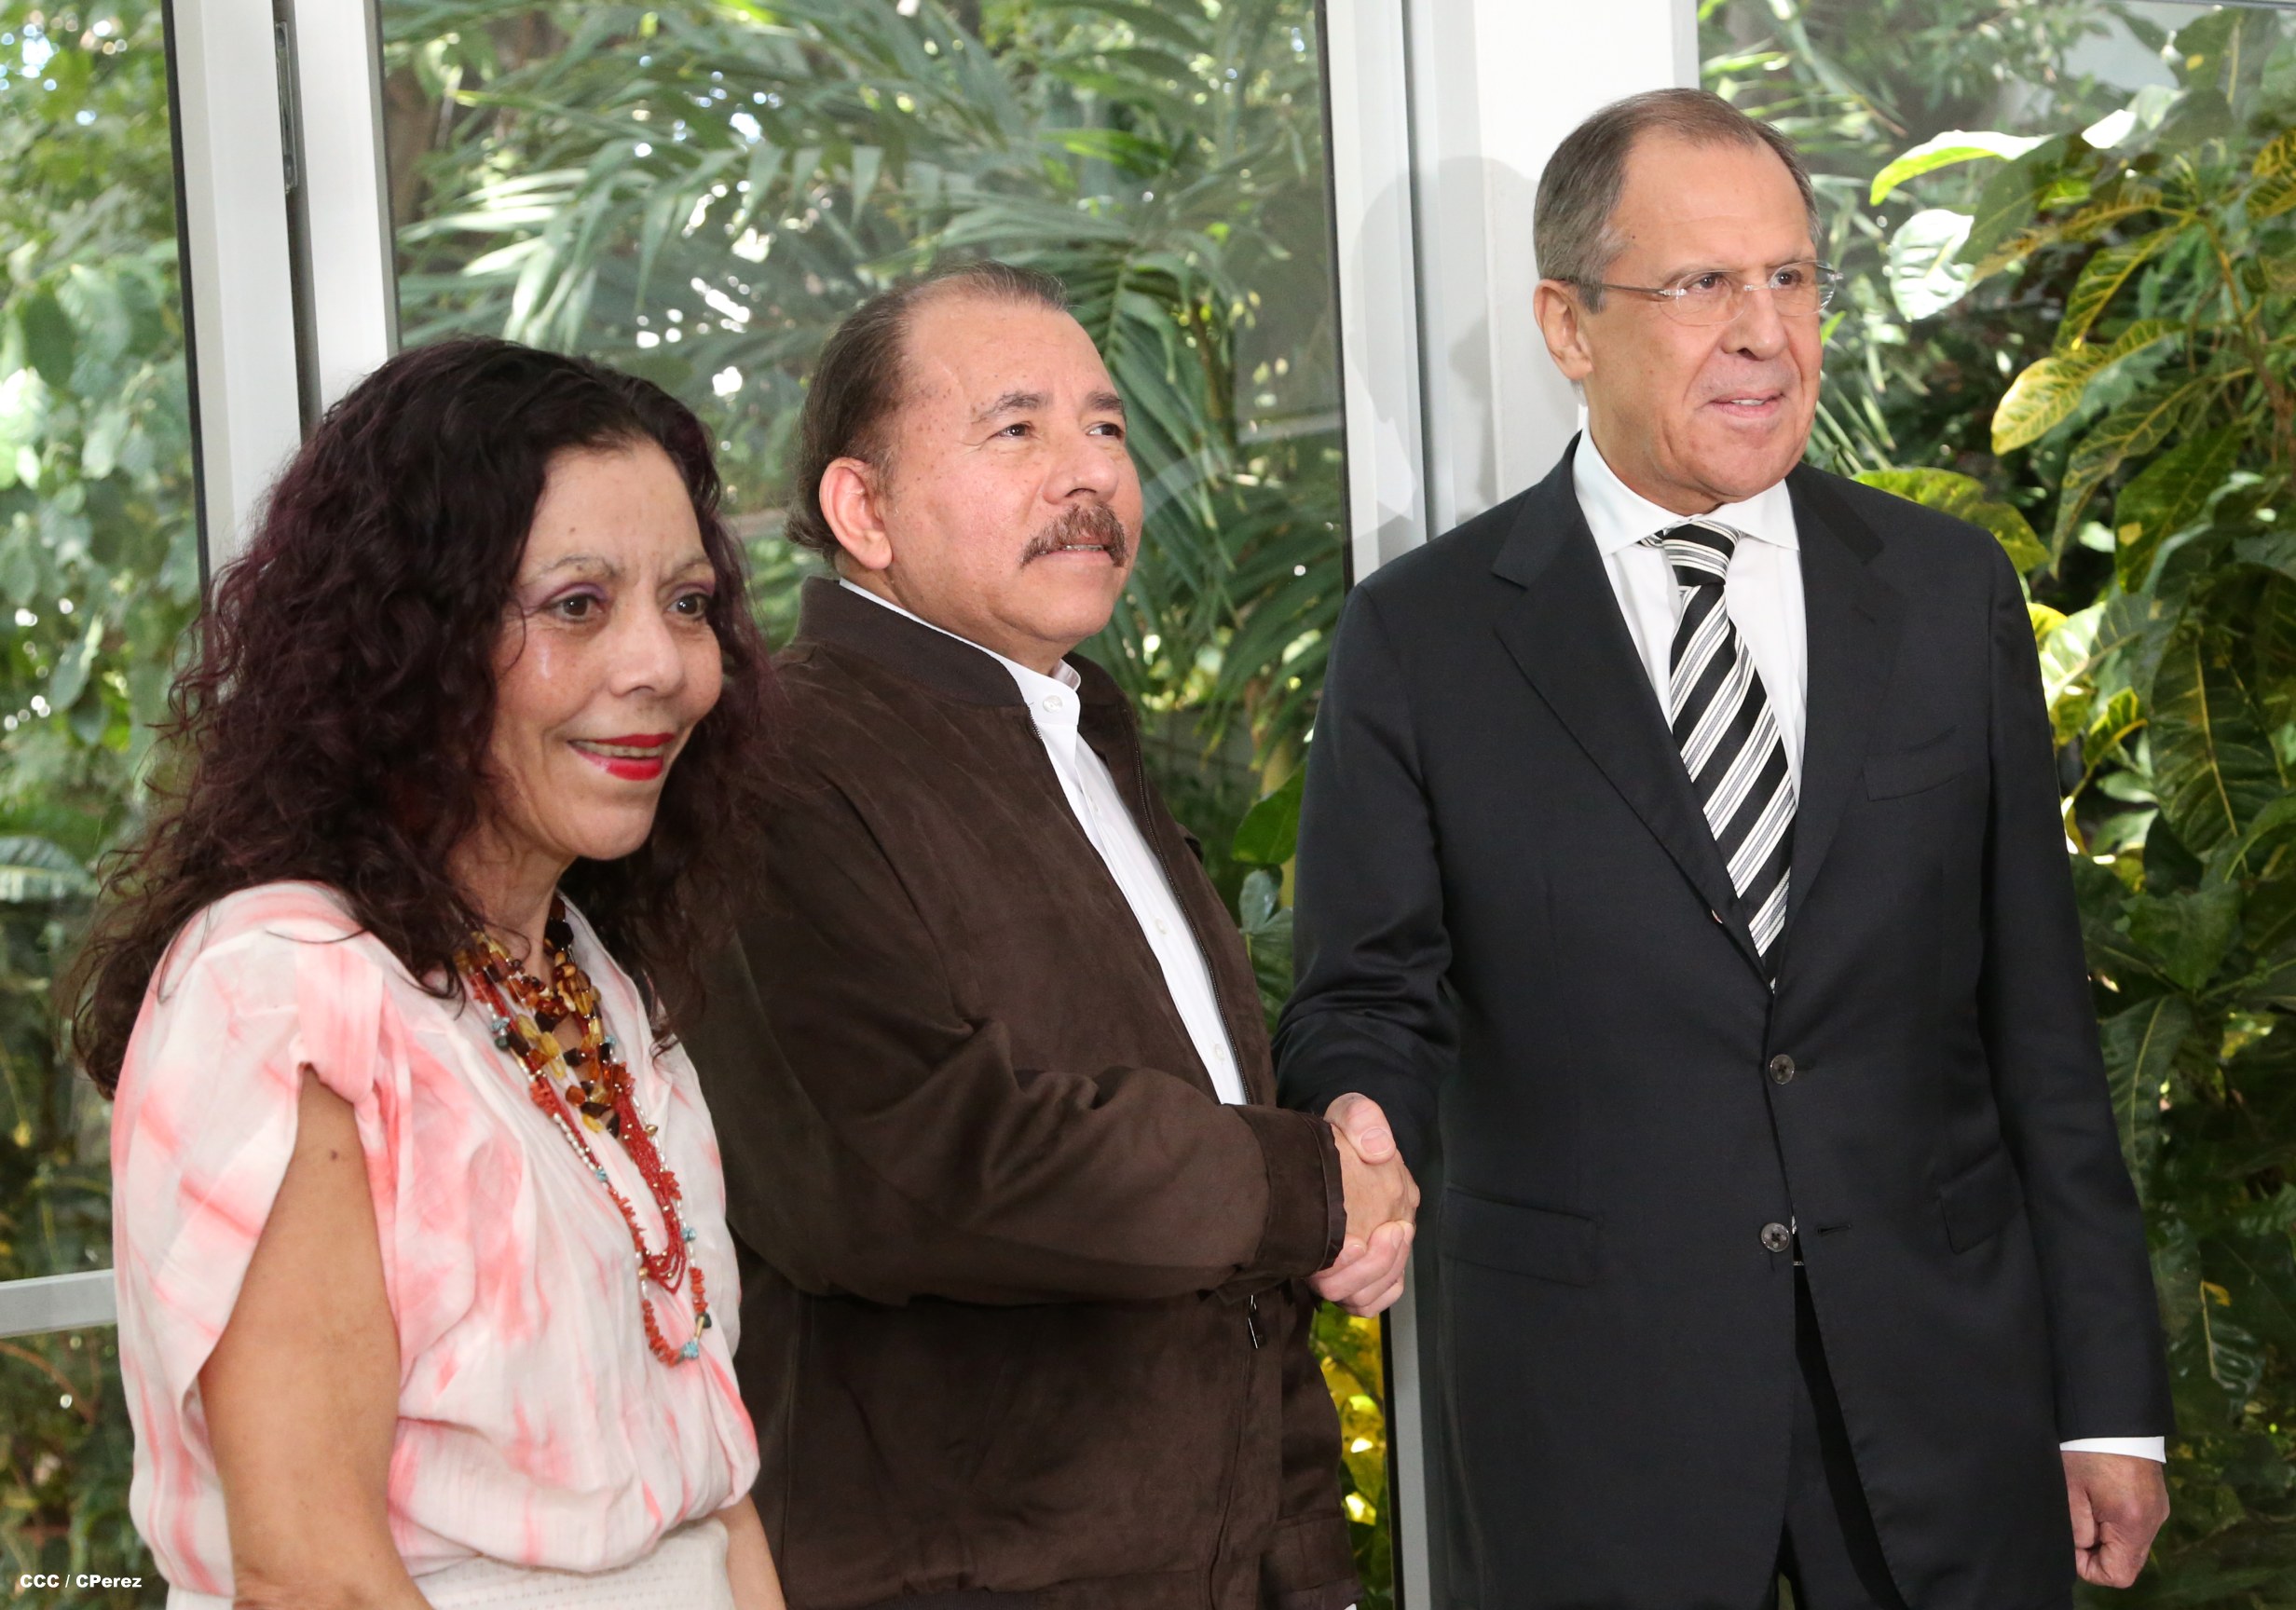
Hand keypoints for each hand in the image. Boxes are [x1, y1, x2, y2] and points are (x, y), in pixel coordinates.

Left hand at [1313, 1094, 1418, 1316]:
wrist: (1327, 1150)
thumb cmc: (1340, 1133)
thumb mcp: (1350, 1113)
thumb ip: (1363, 1118)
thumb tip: (1379, 1150)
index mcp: (1398, 1196)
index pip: (1396, 1242)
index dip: (1371, 1255)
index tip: (1346, 1245)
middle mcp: (1398, 1227)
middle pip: (1386, 1272)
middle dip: (1353, 1276)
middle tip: (1319, 1266)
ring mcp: (1385, 1250)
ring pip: (1378, 1290)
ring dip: (1348, 1290)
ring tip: (1317, 1276)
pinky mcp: (1370, 1268)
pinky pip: (1371, 1300)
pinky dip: (1355, 1301)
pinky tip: (1332, 1288)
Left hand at [2065, 1450, 2168, 1588]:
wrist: (2112, 1415)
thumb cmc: (2087, 1450)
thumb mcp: (2071, 1491)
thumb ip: (2077, 1529)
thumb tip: (2079, 1550)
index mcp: (2133, 1524)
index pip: (2118, 1575)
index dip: (2089, 1567)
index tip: (2072, 1543)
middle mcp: (2153, 1521)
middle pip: (2127, 1562)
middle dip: (2097, 1552)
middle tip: (2078, 1522)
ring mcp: (2157, 1510)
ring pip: (2130, 1544)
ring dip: (2106, 1535)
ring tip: (2087, 1504)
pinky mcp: (2155, 1499)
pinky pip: (2135, 1525)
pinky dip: (2116, 1521)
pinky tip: (2099, 1497)